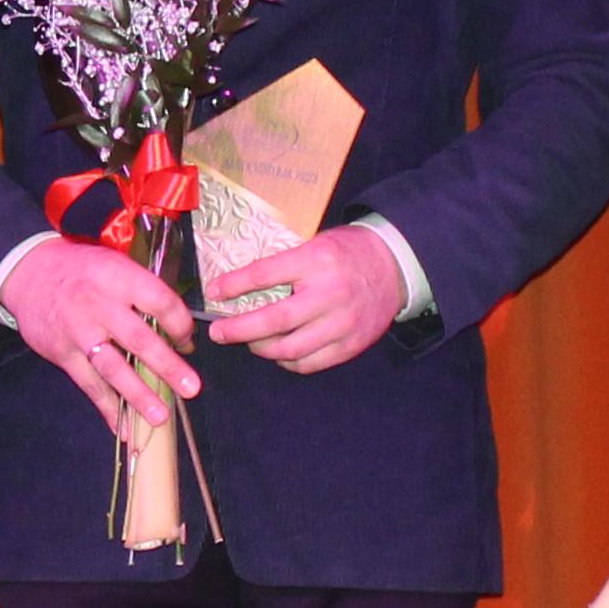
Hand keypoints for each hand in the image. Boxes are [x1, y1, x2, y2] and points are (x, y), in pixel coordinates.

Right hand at [11, 238, 201, 441]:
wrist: (29, 273)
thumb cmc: (82, 271)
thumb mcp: (113, 265)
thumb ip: (142, 294)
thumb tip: (177, 337)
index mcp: (117, 277)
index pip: (159, 302)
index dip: (179, 324)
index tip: (188, 341)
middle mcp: (98, 304)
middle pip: (138, 339)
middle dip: (167, 366)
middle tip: (191, 389)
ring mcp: (78, 332)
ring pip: (113, 368)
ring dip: (138, 395)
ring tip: (160, 417)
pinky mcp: (63, 354)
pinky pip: (89, 385)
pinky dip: (107, 408)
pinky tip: (124, 428)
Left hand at [200, 226, 403, 375]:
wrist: (394, 265)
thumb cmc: (347, 253)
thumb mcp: (315, 245)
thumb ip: (283, 266)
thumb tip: (237, 287)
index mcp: (316, 260)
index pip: (264, 274)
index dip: (234, 285)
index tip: (213, 292)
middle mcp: (329, 293)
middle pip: (274, 320)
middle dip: (239, 329)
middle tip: (219, 333)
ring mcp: (342, 322)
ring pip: (290, 348)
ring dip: (262, 349)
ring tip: (250, 343)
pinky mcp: (351, 344)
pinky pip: (310, 363)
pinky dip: (289, 361)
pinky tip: (279, 352)